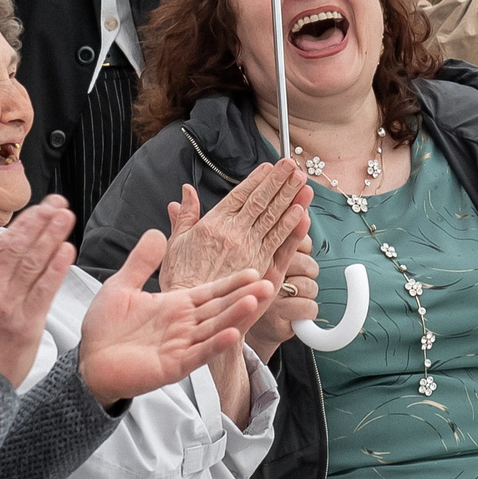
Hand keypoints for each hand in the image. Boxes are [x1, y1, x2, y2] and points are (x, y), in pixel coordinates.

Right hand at [0, 198, 73, 381]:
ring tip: (66, 217)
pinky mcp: (26, 326)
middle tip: (59, 204)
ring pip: (33, 263)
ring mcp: (10, 307)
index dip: (24, 224)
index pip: (2, 244)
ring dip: (52, 236)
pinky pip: (44, 291)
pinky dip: (56, 269)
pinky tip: (67, 250)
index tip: (41, 208)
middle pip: (21, 248)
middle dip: (42, 222)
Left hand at [76, 229, 272, 407]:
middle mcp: (183, 325)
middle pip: (219, 309)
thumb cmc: (104, 328)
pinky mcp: (172, 366)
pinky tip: (231, 335)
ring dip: (235, 316)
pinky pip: (198, 354)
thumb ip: (141, 262)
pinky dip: (214, 345)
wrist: (88, 361)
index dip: (231, 282)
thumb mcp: (121, 286)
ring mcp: (181, 346)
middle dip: (243, 297)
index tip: (254, 271)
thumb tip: (157, 233)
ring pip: (214, 329)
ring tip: (255, 302)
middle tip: (269, 284)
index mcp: (175, 306)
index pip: (210, 292)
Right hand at [160, 160, 307, 293]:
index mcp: (213, 224)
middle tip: (292, 165)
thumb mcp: (175, 243)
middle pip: (261, 201)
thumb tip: (185, 193)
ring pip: (273, 217)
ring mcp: (249, 249)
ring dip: (290, 197)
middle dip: (278, 180)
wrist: (193, 313)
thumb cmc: (182, 281)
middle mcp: (233, 233)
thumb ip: (184, 216)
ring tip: (302, 181)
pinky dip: (291, 226)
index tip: (269, 167)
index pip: (239, 195)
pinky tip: (302, 212)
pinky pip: (279, 242)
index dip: (256, 179)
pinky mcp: (261, 267)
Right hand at [249, 238, 317, 361]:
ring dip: (308, 294)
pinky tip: (296, 312)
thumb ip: (287, 238)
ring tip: (294, 296)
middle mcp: (262, 272)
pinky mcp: (276, 316)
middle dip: (309, 272)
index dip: (301, 240)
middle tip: (296, 279)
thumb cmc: (266, 291)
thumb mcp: (274, 261)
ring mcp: (267, 295)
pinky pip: (309, 307)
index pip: (292, 238)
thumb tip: (304, 213)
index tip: (300, 234)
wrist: (253, 328)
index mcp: (261, 254)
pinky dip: (308, 311)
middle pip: (307, 263)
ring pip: (310, 286)